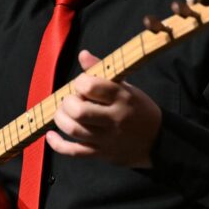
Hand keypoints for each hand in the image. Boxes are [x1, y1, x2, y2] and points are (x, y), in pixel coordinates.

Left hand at [46, 50, 160, 167]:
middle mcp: (114, 118)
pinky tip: (50, 135)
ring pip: (74, 130)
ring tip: (63, 113)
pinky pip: (74, 152)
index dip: (79, 83)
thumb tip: (82, 54)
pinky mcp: (101, 153)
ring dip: (61, 119)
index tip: (81, 84)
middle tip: (71, 100)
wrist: (157, 140)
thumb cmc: (137, 108)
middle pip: (79, 111)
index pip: (91, 87)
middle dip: (67, 103)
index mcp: (121, 97)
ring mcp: (107, 138)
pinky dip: (57, 144)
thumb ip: (102, 70)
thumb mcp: (125, 87)